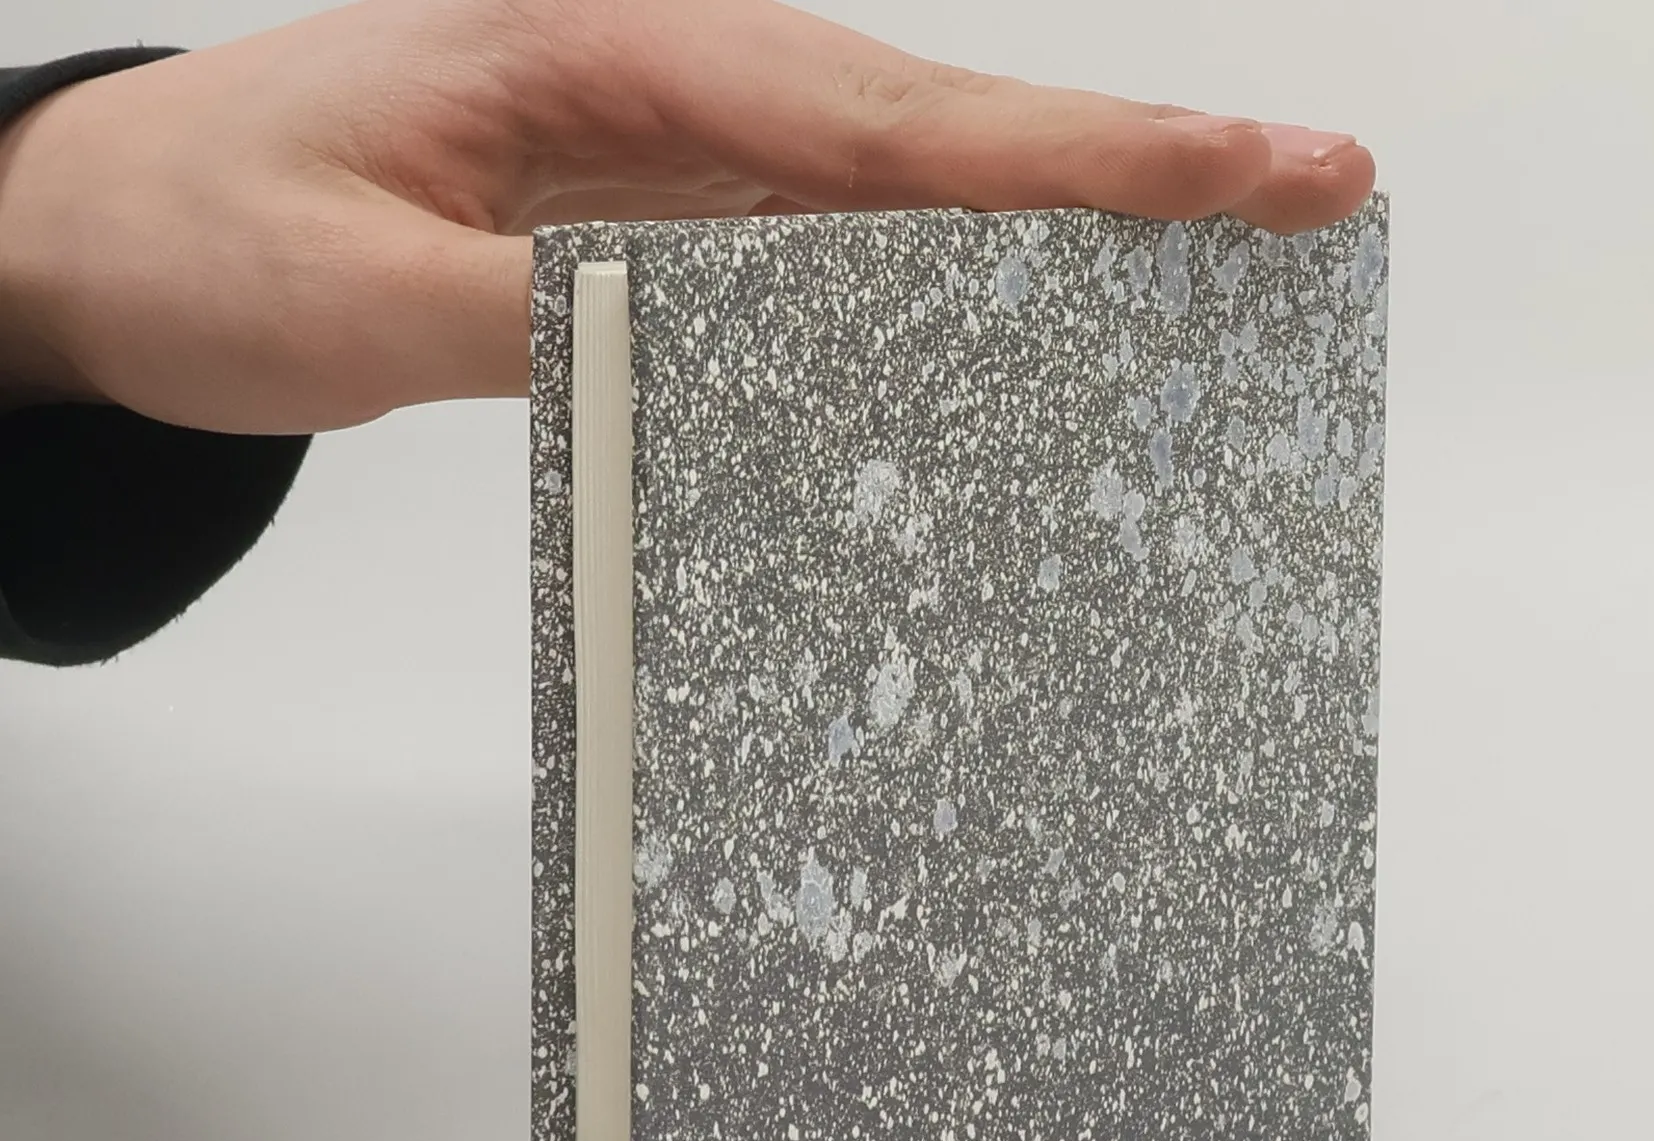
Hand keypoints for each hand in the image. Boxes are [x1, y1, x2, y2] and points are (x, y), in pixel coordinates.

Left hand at [0, 0, 1374, 434]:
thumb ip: (558, 322)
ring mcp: (685, 156)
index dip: (1085, 162)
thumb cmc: (218, 223)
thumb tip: (728, 367)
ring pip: (914, 192)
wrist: (129, 218)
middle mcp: (680, 86)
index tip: (1255, 169)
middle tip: (1317, 198)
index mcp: (620, 53)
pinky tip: (1027, 331)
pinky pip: (841, 258)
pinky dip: (950, 290)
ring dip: (1066, 230)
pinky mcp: (674, 220)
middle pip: (949, 135)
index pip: (892, 125)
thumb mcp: (359, 289)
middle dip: (1136, 173)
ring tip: (1224, 266)